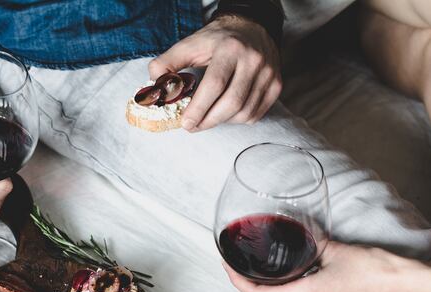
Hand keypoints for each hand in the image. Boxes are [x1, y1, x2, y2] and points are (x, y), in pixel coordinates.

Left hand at [149, 15, 280, 131]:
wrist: (252, 27)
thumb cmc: (218, 39)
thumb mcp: (190, 44)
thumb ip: (168, 63)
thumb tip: (154, 86)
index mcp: (230, 49)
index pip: (215, 84)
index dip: (199, 108)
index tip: (186, 122)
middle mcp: (253, 60)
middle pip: (232, 102)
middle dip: (209, 120)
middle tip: (193, 126)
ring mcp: (268, 73)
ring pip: (245, 112)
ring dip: (223, 122)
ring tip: (208, 118)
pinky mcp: (276, 84)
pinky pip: (256, 113)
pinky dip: (239, 120)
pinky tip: (226, 113)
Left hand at [222, 242, 409, 291]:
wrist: (401, 285)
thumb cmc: (374, 269)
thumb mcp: (335, 249)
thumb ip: (310, 243)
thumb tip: (295, 235)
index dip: (237, 281)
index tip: (227, 264)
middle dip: (244, 284)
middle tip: (236, 264)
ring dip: (260, 289)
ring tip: (253, 267)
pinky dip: (278, 290)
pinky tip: (280, 273)